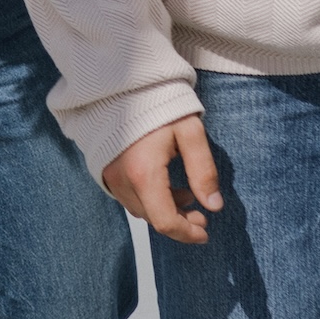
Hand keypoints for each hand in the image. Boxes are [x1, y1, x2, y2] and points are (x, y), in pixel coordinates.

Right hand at [102, 114, 223, 244]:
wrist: (120, 85)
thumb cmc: (158, 104)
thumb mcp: (190, 133)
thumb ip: (203, 171)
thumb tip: (214, 205)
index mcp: (144, 174)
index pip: (165, 221)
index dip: (187, 233)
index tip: (205, 233)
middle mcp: (122, 181)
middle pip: (153, 219)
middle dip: (180, 222)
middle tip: (202, 214)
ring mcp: (110, 177)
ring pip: (140, 210)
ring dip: (165, 211)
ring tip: (186, 195)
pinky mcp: (106, 171)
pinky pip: (129, 198)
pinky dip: (149, 201)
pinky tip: (165, 186)